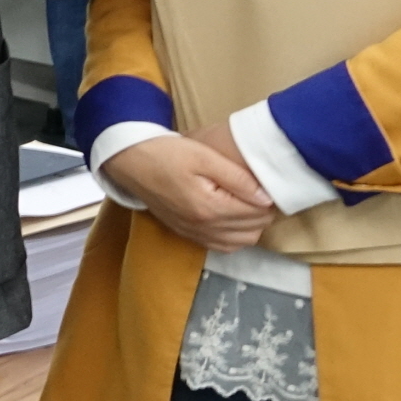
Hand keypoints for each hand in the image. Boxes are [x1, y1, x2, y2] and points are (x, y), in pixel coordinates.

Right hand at [106, 134, 275, 250]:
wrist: (131, 162)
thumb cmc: (167, 154)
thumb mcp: (205, 157)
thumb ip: (238, 178)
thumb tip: (266, 197)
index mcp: (210, 208)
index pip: (257, 214)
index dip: (269, 199)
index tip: (268, 185)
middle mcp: (203, 227)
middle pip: (252, 231)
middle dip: (263, 213)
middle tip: (260, 192)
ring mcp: (194, 233)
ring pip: (240, 243)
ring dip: (251, 227)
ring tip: (249, 204)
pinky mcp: (186, 234)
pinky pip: (221, 247)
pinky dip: (234, 237)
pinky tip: (233, 220)